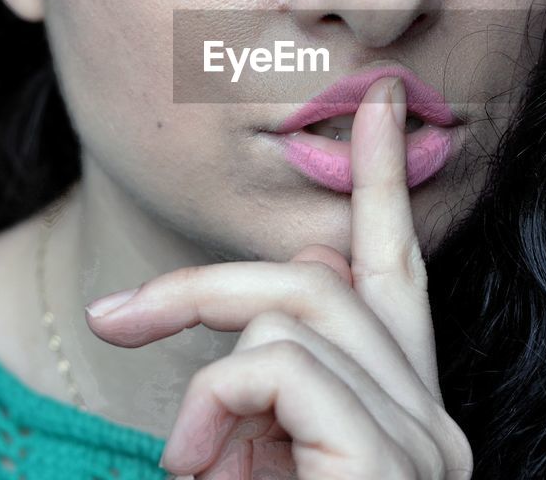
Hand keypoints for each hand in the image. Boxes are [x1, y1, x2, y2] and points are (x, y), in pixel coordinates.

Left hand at [84, 76, 473, 478]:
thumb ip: (279, 371)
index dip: (383, 182)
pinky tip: (197, 468)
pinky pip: (277, 363)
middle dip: (205, 285)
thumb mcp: (267, 449)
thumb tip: (294, 276)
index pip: (397, 270)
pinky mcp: (388, 462)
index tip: (378, 101)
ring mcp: (421, 443)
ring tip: (189, 464)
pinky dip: (214, 402)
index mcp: (408, 408)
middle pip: (321, 276)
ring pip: (294, 312)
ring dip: (211, 382)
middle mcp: (433, 421)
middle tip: (112, 316)